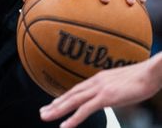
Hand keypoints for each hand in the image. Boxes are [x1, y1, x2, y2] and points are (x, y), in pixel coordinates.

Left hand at [39, 54, 161, 127]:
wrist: (152, 72)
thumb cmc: (144, 78)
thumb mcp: (124, 83)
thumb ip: (114, 89)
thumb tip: (113, 95)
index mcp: (100, 78)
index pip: (77, 89)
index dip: (64, 97)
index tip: (54, 103)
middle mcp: (96, 82)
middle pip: (71, 94)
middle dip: (55, 104)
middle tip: (42, 112)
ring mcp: (100, 89)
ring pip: (73, 101)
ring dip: (57, 110)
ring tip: (45, 117)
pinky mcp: (106, 97)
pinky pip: (85, 110)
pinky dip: (73, 119)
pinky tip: (64, 126)